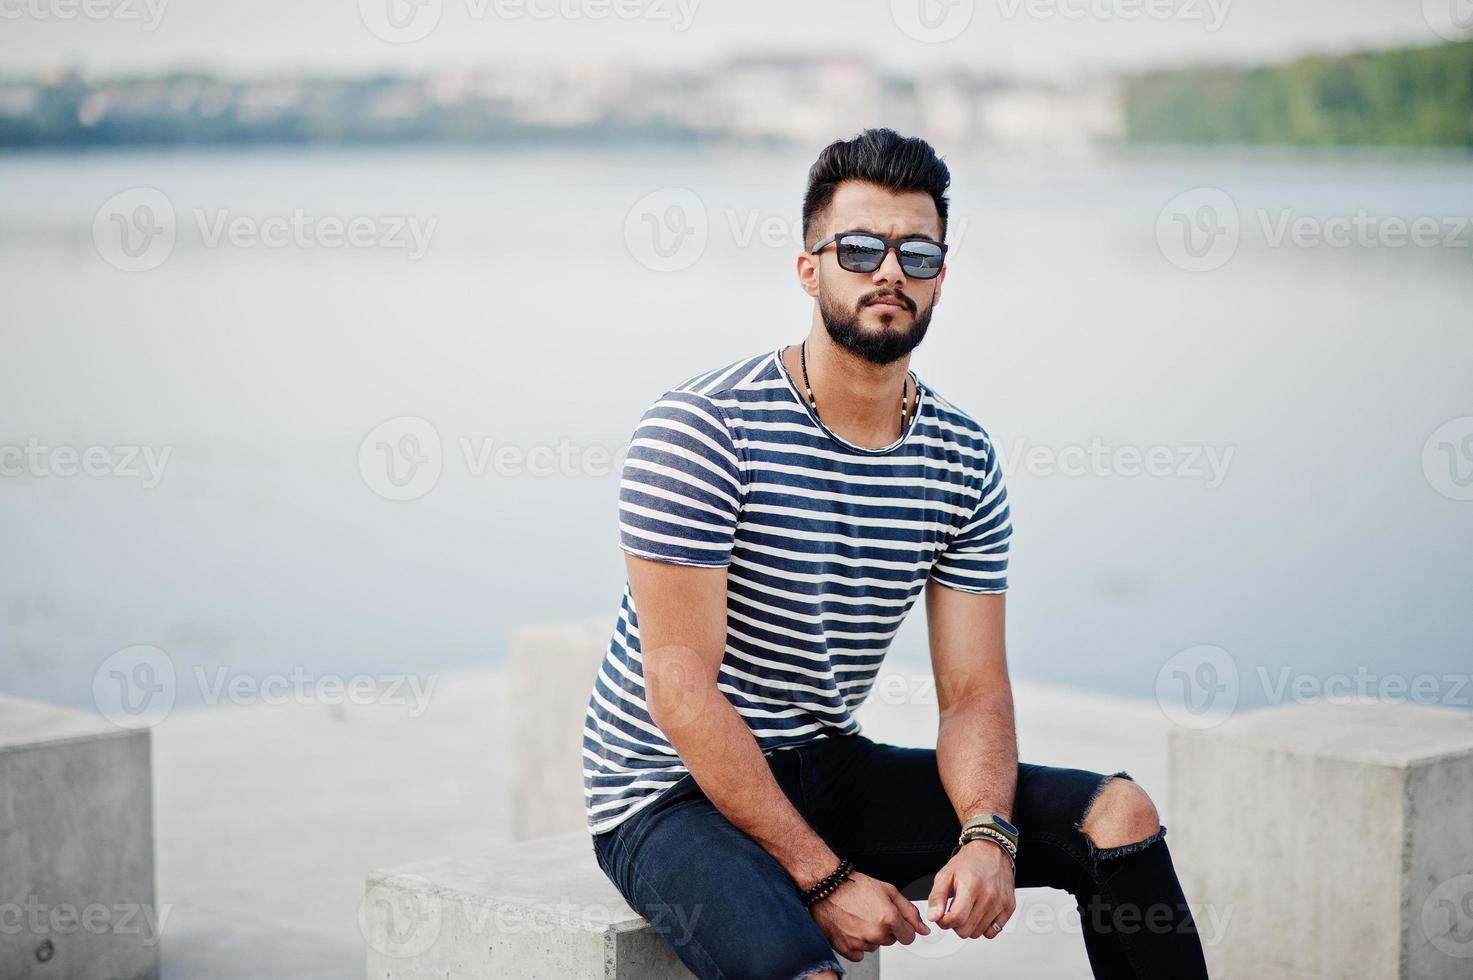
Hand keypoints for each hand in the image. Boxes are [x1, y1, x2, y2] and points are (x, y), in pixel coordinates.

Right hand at [808, 870, 930, 961]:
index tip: (892, 920)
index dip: (902, 927)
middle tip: (871, 913)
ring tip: (859, 917)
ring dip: (870, 936)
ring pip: (875, 946)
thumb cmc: (855, 886)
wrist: (828, 887)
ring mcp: (861, 943)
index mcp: (889, 918)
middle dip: (885, 929)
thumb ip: (910, 911)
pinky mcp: (846, 948)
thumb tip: (923, 929)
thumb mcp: (889, 891)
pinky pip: (859, 954)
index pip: (908, 936)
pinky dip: (857, 944)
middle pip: (891, 941)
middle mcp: (876, 933)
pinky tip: (851, 928)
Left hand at [926, 839, 1015, 939]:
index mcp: (971, 886)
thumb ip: (937, 897)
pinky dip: (983, 927)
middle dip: (955, 924)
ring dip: (969, 925)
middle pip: (966, 930)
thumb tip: (933, 916)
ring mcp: (1000, 903)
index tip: (942, 917)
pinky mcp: (1009, 907)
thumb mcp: (945, 874)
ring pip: (978, 933)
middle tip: (954, 911)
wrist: (991, 850)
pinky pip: (993, 932)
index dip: (944, 922)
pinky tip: (979, 913)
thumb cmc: (969, 862)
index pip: (956, 919)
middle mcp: (988, 895)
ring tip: (967, 909)